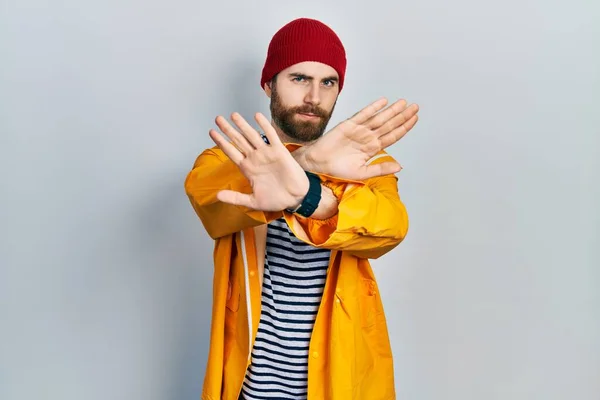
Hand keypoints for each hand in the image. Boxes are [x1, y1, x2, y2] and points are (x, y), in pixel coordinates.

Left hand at [208, 112, 308, 210]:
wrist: (295, 199)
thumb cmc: (276, 200)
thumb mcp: (252, 201)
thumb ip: (235, 198)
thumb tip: (217, 196)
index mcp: (247, 168)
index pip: (231, 152)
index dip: (221, 142)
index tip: (212, 132)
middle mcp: (255, 158)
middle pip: (238, 140)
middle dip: (228, 129)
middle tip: (218, 119)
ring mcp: (266, 153)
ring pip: (252, 135)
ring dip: (243, 125)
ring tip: (233, 115)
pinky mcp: (279, 151)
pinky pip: (270, 136)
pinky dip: (264, 125)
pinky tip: (257, 116)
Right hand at [294, 98, 418, 179]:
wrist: (319, 164)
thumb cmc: (338, 169)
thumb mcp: (362, 173)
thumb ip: (380, 169)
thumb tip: (399, 167)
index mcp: (373, 148)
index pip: (393, 136)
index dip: (404, 127)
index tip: (415, 119)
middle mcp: (368, 137)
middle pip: (389, 125)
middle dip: (402, 116)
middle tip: (415, 107)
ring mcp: (359, 130)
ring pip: (379, 118)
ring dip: (391, 110)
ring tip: (403, 103)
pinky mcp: (348, 125)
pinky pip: (363, 115)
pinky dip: (373, 108)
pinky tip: (383, 102)